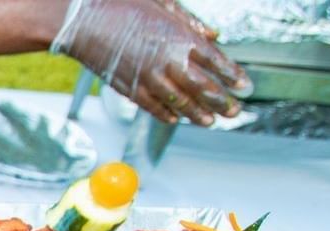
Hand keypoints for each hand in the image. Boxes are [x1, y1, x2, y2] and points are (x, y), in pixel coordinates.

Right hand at [52, 0, 250, 125]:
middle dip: (222, 101)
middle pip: (204, 87)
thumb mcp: (163, 3)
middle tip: (234, 110)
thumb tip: (213, 36)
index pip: (216, 62)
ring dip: (198, 113)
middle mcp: (168, 61)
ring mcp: (149, 78)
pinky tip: (178, 118)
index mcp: (180, 38)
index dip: (233, 76)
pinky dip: (168, 114)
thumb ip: (190, 22)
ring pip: (181, 102)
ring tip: (210, 120)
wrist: (83, 21)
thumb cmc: (122, 5)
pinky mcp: (131, 89)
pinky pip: (154, 107)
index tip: (245, 86)